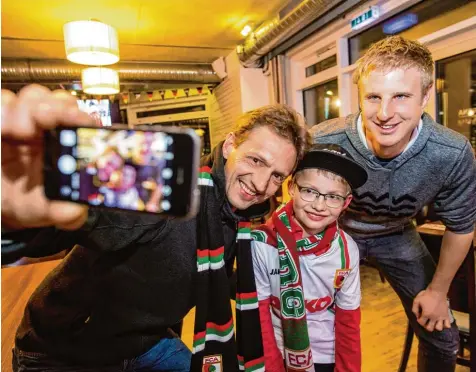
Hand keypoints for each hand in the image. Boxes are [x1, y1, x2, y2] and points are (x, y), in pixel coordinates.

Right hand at [2, 85, 92, 229]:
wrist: (4, 208)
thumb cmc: (32, 202)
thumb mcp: (50, 211)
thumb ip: (67, 214)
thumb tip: (75, 210)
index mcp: (67, 145)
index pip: (77, 118)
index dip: (78, 114)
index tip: (75, 119)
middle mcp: (46, 130)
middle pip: (53, 100)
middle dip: (50, 106)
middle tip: (44, 119)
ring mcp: (19, 124)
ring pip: (26, 98)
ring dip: (22, 109)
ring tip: (18, 130)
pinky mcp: (0, 123)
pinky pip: (1, 102)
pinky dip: (2, 110)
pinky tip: (2, 129)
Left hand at [412, 288, 451, 331]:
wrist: (437, 291)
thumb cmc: (426, 295)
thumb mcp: (416, 300)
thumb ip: (414, 309)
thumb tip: (416, 316)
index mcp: (426, 314)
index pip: (421, 323)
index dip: (419, 320)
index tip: (419, 316)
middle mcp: (434, 317)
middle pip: (430, 328)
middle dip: (426, 326)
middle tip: (426, 321)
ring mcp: (441, 317)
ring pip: (439, 328)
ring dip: (435, 326)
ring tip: (434, 322)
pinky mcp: (446, 315)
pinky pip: (448, 325)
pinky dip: (445, 325)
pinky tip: (441, 321)